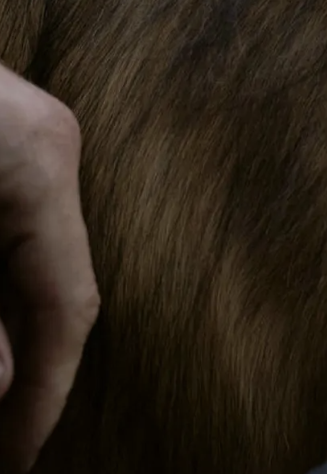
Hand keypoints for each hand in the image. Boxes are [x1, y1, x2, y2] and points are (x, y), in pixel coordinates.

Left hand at [0, 64, 99, 470]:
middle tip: (5, 446)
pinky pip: (16, 232)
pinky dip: (0, 290)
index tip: (19, 460)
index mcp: (36, 164)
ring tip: (0, 401)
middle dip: (30, 372)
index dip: (47, 397)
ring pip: (35, 261)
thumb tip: (4, 387)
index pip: (69, 304)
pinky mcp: (7, 137)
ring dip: (12, 330)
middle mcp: (53, 147)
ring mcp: (33, 136)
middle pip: (58, 287)